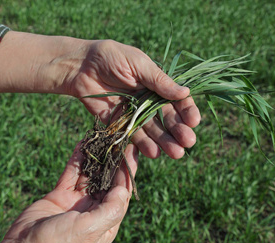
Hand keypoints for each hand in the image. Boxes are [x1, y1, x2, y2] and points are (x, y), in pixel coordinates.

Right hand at [0, 142, 138, 242]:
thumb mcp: (89, 230)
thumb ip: (109, 210)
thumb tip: (123, 189)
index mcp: (105, 225)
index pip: (122, 195)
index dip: (127, 173)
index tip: (131, 151)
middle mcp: (94, 212)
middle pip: (108, 183)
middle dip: (114, 162)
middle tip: (119, 139)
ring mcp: (76, 203)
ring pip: (90, 176)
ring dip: (96, 158)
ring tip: (103, 137)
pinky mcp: (60, 195)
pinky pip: (72, 174)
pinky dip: (77, 160)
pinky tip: (82, 144)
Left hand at [66, 40, 200, 158]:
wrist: (80, 67)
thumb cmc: (111, 57)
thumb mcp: (138, 64)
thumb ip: (159, 81)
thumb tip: (185, 93)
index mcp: (157, 84)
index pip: (177, 99)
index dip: (187, 111)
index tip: (194, 121)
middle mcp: (149, 101)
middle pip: (167, 118)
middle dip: (179, 130)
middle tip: (188, 142)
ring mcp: (135, 114)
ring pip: (153, 131)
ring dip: (165, 142)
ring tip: (176, 154)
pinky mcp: (120, 124)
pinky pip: (133, 136)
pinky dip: (143, 145)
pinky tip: (153, 153)